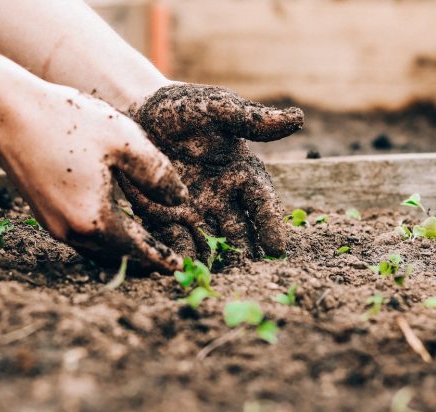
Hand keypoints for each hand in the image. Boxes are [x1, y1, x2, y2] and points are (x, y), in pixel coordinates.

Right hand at [0, 83, 187, 271]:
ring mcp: (53, 224)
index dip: (160, 258)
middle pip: (116, 256)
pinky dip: (102, 237)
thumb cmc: (68, 121)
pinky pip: (80, 236)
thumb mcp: (125, 141)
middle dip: (142, 259)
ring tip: (144, 245)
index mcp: (94, 219)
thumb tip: (180, 200)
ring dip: (121, 250)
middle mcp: (71, 231)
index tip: (179, 267)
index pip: (137, 249)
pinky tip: (113, 224)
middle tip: (166, 260)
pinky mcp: (42, 212)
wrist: (8, 112)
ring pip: (96, 249)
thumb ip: (157, 174)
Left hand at [119, 83, 303, 260]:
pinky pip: (176, 241)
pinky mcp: (166, 218)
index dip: (270, 225)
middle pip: (240, 232)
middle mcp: (223, 198)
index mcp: (242, 173)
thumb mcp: (216, 108)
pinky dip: (181, 256)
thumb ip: (251, 119)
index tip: (277, 248)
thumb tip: (297, 119)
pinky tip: (183, 270)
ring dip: (215, 261)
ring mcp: (195, 211)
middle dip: (245, 253)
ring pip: (211, 242)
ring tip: (218, 281)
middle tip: (249, 274)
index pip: (262, 203)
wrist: (138, 112)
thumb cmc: (183, 107)